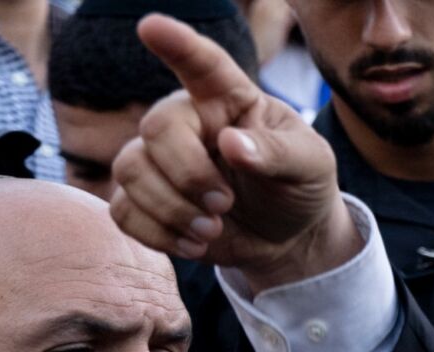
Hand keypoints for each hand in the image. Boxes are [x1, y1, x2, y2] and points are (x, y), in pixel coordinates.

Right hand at [112, 14, 360, 292]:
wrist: (290, 236)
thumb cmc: (301, 186)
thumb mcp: (311, 166)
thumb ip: (279, 153)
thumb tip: (231, 144)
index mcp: (230, 100)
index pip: (203, 65)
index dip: (178, 44)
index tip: (152, 26)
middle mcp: (188, 122)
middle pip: (156, 129)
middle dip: (188, 175)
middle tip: (225, 205)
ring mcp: (161, 160)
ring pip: (129, 171)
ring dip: (171, 209)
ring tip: (213, 228)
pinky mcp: (146, 200)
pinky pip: (122, 210)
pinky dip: (157, 234)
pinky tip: (195, 243)